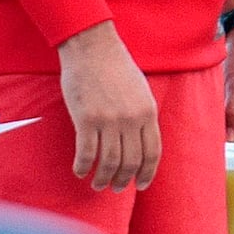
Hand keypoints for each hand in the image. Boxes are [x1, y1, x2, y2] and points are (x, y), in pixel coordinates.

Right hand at [58, 22, 160, 189]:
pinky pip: (86, 152)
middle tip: (117, 187)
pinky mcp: (86, 118)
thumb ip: (143, 115)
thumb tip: (141, 141)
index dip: (148, 173)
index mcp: (148, 112)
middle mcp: (131, 119)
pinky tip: (80, 171)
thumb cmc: (115, 66)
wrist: (92, 46)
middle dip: (124, 180)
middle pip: (131, 162)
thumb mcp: (140, 90)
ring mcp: (109, 120)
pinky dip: (83, 166)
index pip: (153, 153)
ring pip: (109, 162)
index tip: (142, 184)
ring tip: (98, 184)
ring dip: (103, 178)